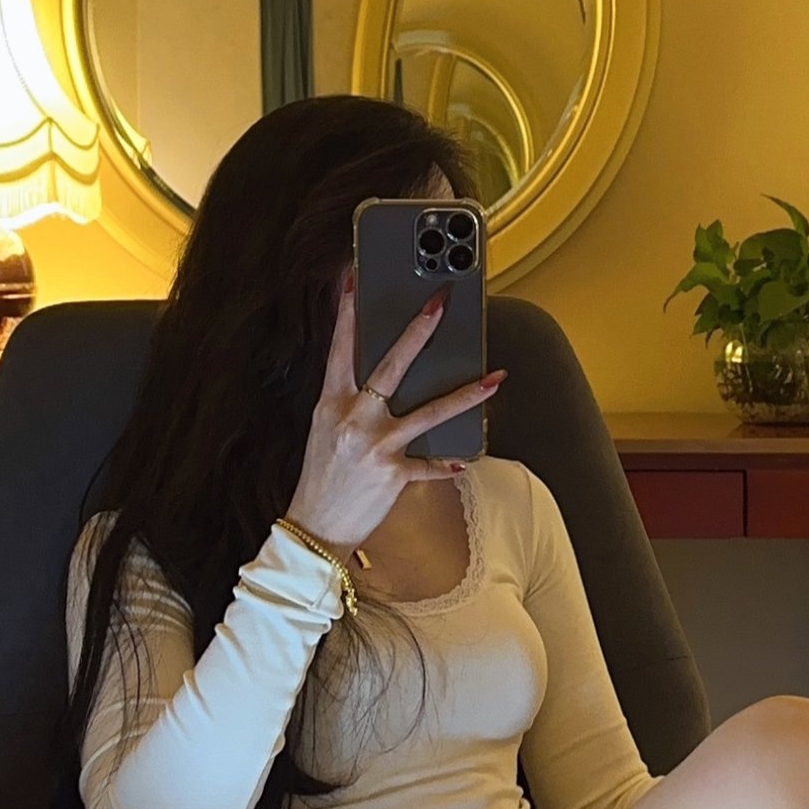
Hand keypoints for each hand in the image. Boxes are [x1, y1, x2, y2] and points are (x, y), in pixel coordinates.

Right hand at [283, 275, 502, 554]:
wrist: (315, 528)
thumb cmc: (322, 479)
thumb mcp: (326, 431)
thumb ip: (349, 403)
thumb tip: (381, 381)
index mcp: (331, 404)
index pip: (340, 350)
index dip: (346, 313)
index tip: (352, 280)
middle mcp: (353, 419)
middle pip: (391, 367)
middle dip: (418, 332)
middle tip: (440, 305)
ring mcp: (375, 446)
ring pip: (428, 412)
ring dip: (465, 395)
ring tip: (494, 380)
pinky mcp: (393, 474)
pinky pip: (430, 465)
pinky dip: (445, 464)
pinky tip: (463, 459)